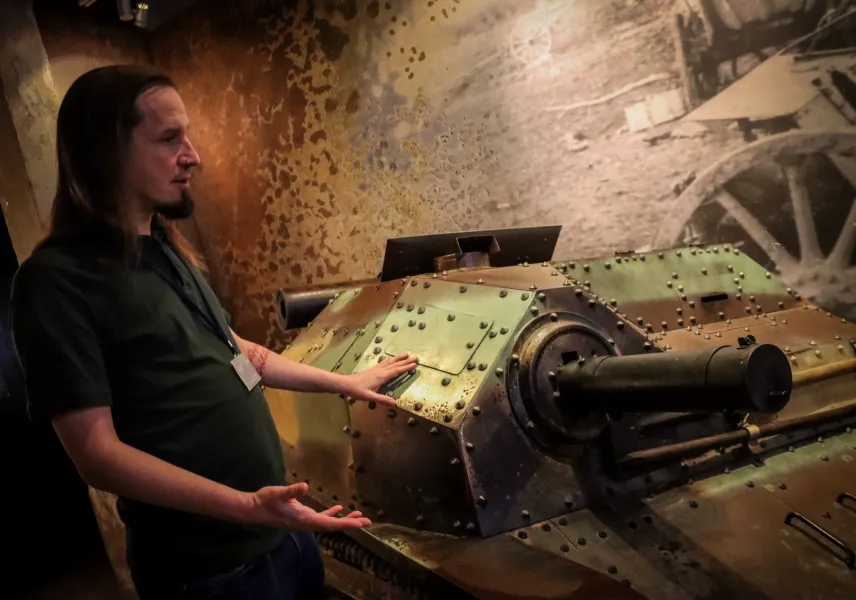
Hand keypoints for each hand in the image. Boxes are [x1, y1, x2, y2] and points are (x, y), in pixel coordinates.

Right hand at [247, 482, 370, 531]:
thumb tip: (304, 487)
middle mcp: (306, 523)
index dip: (345, 524)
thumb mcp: (278, 493)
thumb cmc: (265, 500)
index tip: (360, 525)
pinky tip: (339, 509)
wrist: (253, 509)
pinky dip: (332, 514)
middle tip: (368, 522)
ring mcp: (305, 520)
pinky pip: (321, 518)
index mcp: (304, 520)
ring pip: (329, 522)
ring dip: (344, 520)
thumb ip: (291, 491)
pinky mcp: (302, 516)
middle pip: (333, 526)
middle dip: (350, 524)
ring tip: (359, 517)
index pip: (329, 524)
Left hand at [344, 353, 418, 406]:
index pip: (396, 371)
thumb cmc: (357, 391)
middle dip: (405, 361)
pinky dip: (389, 360)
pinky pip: (384, 363)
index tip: (415, 364)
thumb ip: (382, 399)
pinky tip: (390, 359)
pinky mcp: (372, 370)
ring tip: (406, 354)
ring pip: (390, 362)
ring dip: (398, 358)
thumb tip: (395, 403)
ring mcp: (376, 369)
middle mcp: (380, 371)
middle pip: (395, 365)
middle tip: (416, 357)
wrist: (346, 384)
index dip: (406, 368)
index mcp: (381, 377)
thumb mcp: (370, 397)